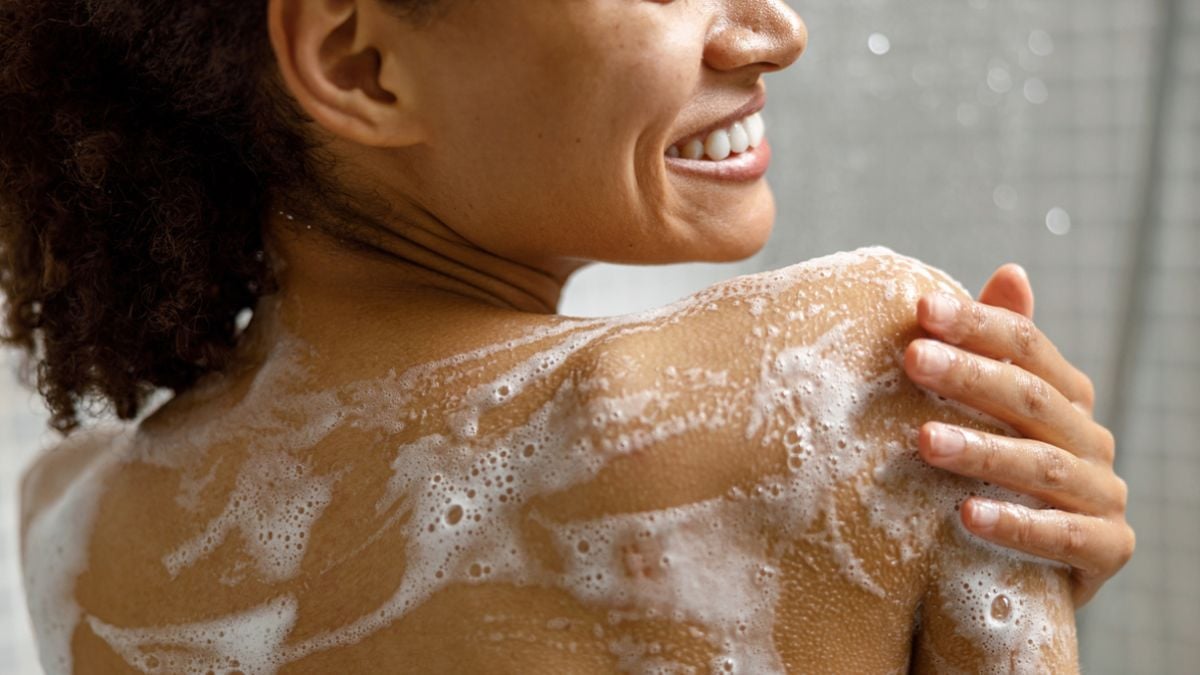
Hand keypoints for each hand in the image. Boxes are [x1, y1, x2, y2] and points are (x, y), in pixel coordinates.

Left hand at [903, 264, 1134, 606]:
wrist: (1025, 572)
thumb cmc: (998, 479)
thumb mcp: (992, 415)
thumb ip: (998, 351)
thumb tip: (1011, 271)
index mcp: (1065, 397)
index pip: (1026, 346)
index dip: (977, 323)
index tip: (921, 309)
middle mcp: (1091, 439)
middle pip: (1030, 397)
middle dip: (969, 375)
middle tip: (912, 358)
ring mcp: (1104, 495)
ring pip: (1041, 465)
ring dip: (982, 450)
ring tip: (925, 441)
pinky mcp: (1108, 550)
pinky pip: (1064, 536)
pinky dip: (1016, 524)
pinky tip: (966, 515)